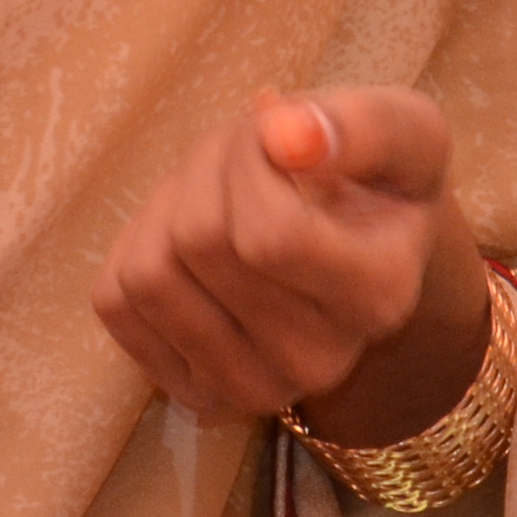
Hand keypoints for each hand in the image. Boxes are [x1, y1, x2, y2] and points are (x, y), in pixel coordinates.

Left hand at [95, 88, 489, 445]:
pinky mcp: (194, 392)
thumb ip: (361, 124)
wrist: (362, 247)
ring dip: (168, 204)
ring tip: (221, 194)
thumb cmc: (377, 179)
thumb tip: (285, 135)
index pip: (271, 235)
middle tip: (247, 155)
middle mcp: (322, 362)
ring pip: (149, 273)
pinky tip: (191, 240)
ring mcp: (255, 390)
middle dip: (210, 169)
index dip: (250, 158)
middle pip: (201, 242)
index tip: (277, 129)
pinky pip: (115, 301)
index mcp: (381, 296)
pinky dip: (136, 244)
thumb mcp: (401, 129)